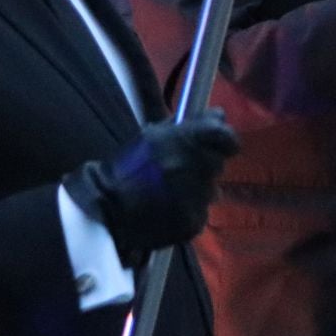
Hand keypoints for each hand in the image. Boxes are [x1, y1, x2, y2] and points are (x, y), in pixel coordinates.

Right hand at [62, 111, 240, 261]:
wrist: (107, 207)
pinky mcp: (195, 221)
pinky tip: (168, 209)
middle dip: (204, 165)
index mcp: (190, 141)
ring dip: (196, 188)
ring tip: (170, 192)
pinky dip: (189, 210)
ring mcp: (199, 197)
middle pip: (218, 164)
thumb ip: (190, 124)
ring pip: (210, 189)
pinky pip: (200, 212)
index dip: (224, 141)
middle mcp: (199, 167)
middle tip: (179, 170)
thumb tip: (219, 113)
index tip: (216, 145)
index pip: (228, 138)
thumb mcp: (154, 135)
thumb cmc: (129, 166)